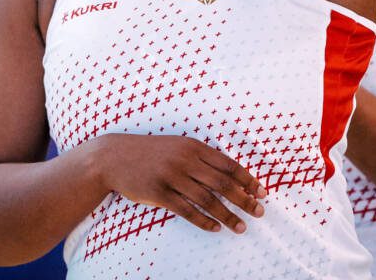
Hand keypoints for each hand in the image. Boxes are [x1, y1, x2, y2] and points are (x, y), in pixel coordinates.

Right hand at [94, 134, 265, 233]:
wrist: (114, 157)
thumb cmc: (151, 153)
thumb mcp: (178, 147)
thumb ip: (201, 159)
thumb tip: (230, 177)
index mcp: (193, 146)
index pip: (228, 164)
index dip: (248, 179)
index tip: (262, 192)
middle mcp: (184, 160)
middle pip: (222, 182)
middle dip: (244, 199)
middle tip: (259, 212)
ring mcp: (171, 176)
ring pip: (207, 199)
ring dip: (227, 215)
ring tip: (241, 227)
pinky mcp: (158, 192)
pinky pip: (186, 210)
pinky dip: (203, 221)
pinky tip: (215, 228)